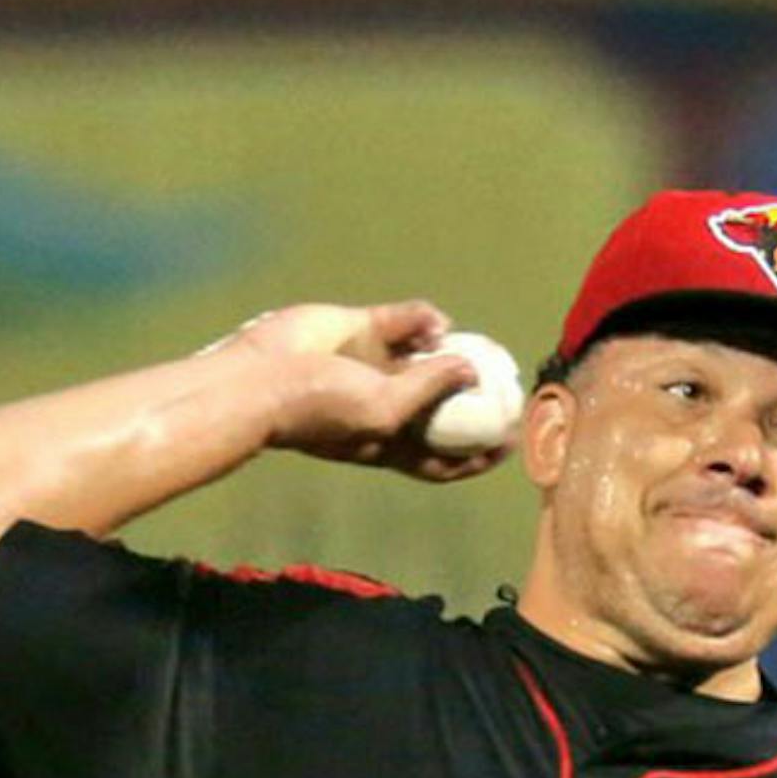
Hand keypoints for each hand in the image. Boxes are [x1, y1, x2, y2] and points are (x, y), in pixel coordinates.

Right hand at [216, 301, 511, 481]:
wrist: (265, 377)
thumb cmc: (322, 411)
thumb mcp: (386, 411)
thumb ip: (432, 388)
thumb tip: (472, 371)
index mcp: (392, 442)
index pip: (445, 458)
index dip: (479, 455)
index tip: (511, 442)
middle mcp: (386, 405)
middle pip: (443, 406)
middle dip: (475, 395)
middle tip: (508, 381)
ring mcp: (374, 366)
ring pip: (427, 357)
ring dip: (449, 350)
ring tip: (466, 345)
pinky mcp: (362, 329)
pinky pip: (404, 321)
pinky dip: (424, 319)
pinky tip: (434, 323)